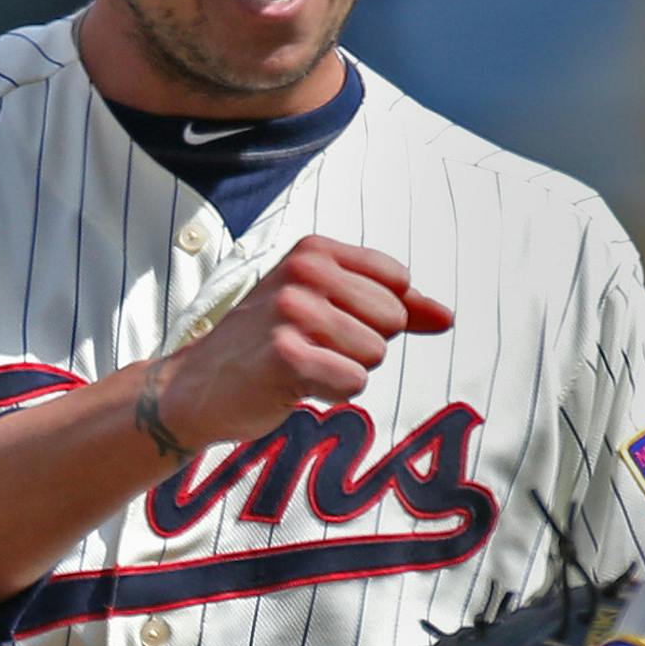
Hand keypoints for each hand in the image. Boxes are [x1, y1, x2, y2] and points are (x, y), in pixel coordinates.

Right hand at [147, 236, 452, 450]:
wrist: (196, 388)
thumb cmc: (270, 345)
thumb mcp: (330, 308)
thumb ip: (396, 307)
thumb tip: (448, 316)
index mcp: (314, 251)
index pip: (398, 283)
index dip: (376, 316)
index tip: (331, 322)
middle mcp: (303, 272)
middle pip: (392, 320)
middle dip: (361, 345)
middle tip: (311, 348)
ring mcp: (292, 311)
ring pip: (374, 353)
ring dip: (343, 371)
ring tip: (300, 366)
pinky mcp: (286, 355)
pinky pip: (354, 382)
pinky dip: (332, 394)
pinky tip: (294, 386)